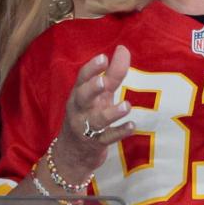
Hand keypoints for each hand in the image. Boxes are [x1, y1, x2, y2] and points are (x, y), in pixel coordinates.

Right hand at [51, 44, 133, 183]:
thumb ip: (112, 74)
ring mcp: (86, 128)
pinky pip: (107, 138)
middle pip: (82, 97)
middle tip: (102, 82)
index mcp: (79, 95)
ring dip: (111, 113)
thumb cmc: (88, 116)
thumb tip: (123, 49)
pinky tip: (132, 126)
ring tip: (126, 106)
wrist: (71, 155)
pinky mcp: (95, 144)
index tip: (103, 57)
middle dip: (91, 89)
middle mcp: (79, 110)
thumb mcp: (98, 96)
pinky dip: (120, 132)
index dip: (91, 68)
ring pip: (96, 120)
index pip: (81, 79)